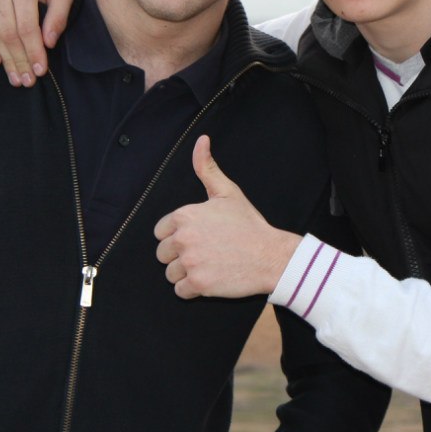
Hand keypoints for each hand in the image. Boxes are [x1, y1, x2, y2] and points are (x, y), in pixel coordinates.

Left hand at [154, 136, 300, 298]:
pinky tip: (210, 278)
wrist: (271, 255)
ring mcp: (190, 262)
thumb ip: (207, 168)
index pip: (160, 232)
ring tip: (209, 265)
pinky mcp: (198, 284)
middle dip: (179, 255)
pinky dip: (193, 289)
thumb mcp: (228, 192)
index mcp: (185, 216)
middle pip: (162, 254)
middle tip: (205, 252)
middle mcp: (183, 238)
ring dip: (185, 273)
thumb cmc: (249, 224)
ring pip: (170, 274)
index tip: (198, 237)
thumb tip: (201, 140)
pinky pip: (180, 291)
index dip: (178, 236)